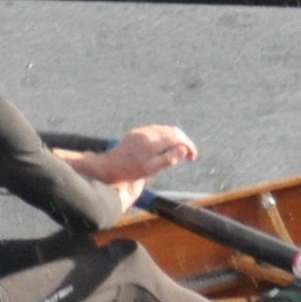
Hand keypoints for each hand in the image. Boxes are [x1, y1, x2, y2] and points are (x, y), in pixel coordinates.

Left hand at [73, 123, 199, 188]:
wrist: (108, 167)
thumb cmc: (129, 171)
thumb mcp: (151, 169)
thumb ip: (168, 159)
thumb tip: (183, 149)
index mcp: (152, 142)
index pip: (177, 137)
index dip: (188, 145)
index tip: (193, 156)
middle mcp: (148, 133)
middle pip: (172, 131)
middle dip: (183, 142)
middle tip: (189, 155)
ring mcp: (141, 132)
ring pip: (164, 130)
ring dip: (175, 139)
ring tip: (179, 153)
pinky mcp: (136, 133)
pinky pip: (155, 131)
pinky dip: (165, 138)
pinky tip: (165, 148)